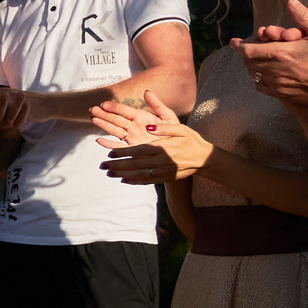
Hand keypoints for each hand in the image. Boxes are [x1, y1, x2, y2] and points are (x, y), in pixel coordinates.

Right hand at [0, 83, 29, 131]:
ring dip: (16, 104)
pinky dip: (24, 111)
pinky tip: (28, 103)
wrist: (0, 126)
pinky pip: (22, 119)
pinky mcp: (18, 124)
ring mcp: (8, 123)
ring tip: (21, 93)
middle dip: (1, 104)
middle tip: (4, 94)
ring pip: (12, 114)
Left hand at [93, 95, 208, 184]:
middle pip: (134, 164)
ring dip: (122, 175)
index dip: (123, 153)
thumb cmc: (191, 140)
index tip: (109, 154)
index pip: (138, 151)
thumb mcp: (180, 129)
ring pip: (138, 175)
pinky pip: (147, 181)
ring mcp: (162, 171)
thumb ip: (163, 127)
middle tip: (102, 166)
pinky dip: (134, 181)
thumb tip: (148, 126)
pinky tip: (124, 180)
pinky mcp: (165, 178)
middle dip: (117, 165)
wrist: (204, 159)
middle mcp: (161, 161)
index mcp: (162, 147)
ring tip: (109, 173)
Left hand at [240, 0, 307, 106]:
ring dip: (252, 64)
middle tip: (251, 46)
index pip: (249, 50)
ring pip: (253, 73)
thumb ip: (302, 16)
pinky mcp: (281, 94)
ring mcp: (277, 84)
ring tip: (257, 58)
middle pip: (248, 61)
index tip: (233, 41)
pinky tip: (264, 72)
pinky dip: (258, 78)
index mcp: (282, 53)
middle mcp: (275, 70)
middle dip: (247, 52)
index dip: (238, 45)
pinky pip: (260, 86)